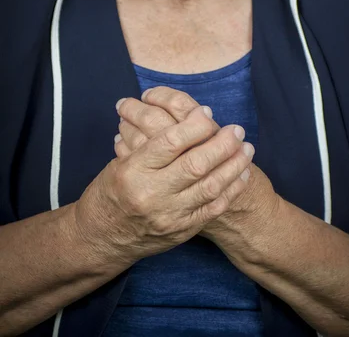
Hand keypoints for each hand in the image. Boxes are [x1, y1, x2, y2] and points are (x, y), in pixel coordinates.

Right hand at [115, 88, 277, 244]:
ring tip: (247, 148)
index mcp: (133, 170)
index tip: (208, 112)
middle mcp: (152, 193)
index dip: (194, 125)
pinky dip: (231, 189)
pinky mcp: (181, 230)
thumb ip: (151, 143)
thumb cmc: (112, 190)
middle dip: (222, 144)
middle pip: (196, 164)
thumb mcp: (121, 160)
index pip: (171, 142)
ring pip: (210, 186)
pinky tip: (241, 173)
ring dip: (233, 165)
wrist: (101, 237)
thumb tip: (187, 117)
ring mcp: (168, 215)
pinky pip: (212, 208)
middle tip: (236, 129)